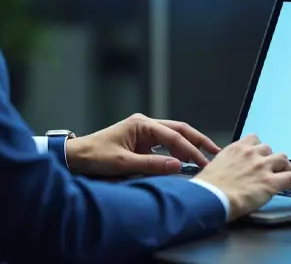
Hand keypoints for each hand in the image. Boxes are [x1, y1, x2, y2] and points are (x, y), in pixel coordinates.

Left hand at [66, 113, 220, 176]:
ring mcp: (143, 133)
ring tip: (204, 159)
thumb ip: (151, 165)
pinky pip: (164, 146)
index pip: (174, 137)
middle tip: (215, 152)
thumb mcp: (123, 163)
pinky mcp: (141, 143)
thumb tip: (178, 166)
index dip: (190, 150)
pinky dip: (177, 153)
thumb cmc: (95, 157)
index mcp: (142, 124)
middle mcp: (145, 125)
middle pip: (179, 130)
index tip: (204, 162)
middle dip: (197, 141)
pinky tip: (185, 161)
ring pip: (173, 137)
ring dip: (188, 147)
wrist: (75, 158)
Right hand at [195, 134, 290, 221]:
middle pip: (270, 149)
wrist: (210, 197)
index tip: (261, 153)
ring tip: (287, 174)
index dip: (259, 148)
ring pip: (283, 160)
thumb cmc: (207, 188)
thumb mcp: (213, 168)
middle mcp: (251, 154)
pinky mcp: (271, 182)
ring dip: (285, 167)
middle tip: (274, 168)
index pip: (254, 139)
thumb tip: (225, 173)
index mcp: (235, 149)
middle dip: (272, 158)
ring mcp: (262, 167)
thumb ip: (224, 165)